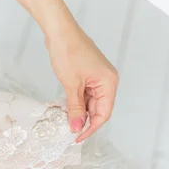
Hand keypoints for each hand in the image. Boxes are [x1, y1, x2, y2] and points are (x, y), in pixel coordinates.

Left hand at [46, 23, 118, 141]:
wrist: (60, 31)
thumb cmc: (68, 52)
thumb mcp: (71, 85)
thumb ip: (75, 108)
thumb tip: (77, 127)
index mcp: (109, 83)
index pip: (104, 113)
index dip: (91, 128)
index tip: (77, 137)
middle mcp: (107, 80)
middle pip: (99, 108)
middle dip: (85, 120)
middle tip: (69, 130)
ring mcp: (98, 77)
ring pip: (91, 102)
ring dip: (80, 111)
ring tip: (66, 119)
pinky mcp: (89, 74)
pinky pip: (86, 93)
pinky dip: (77, 101)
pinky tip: (67, 107)